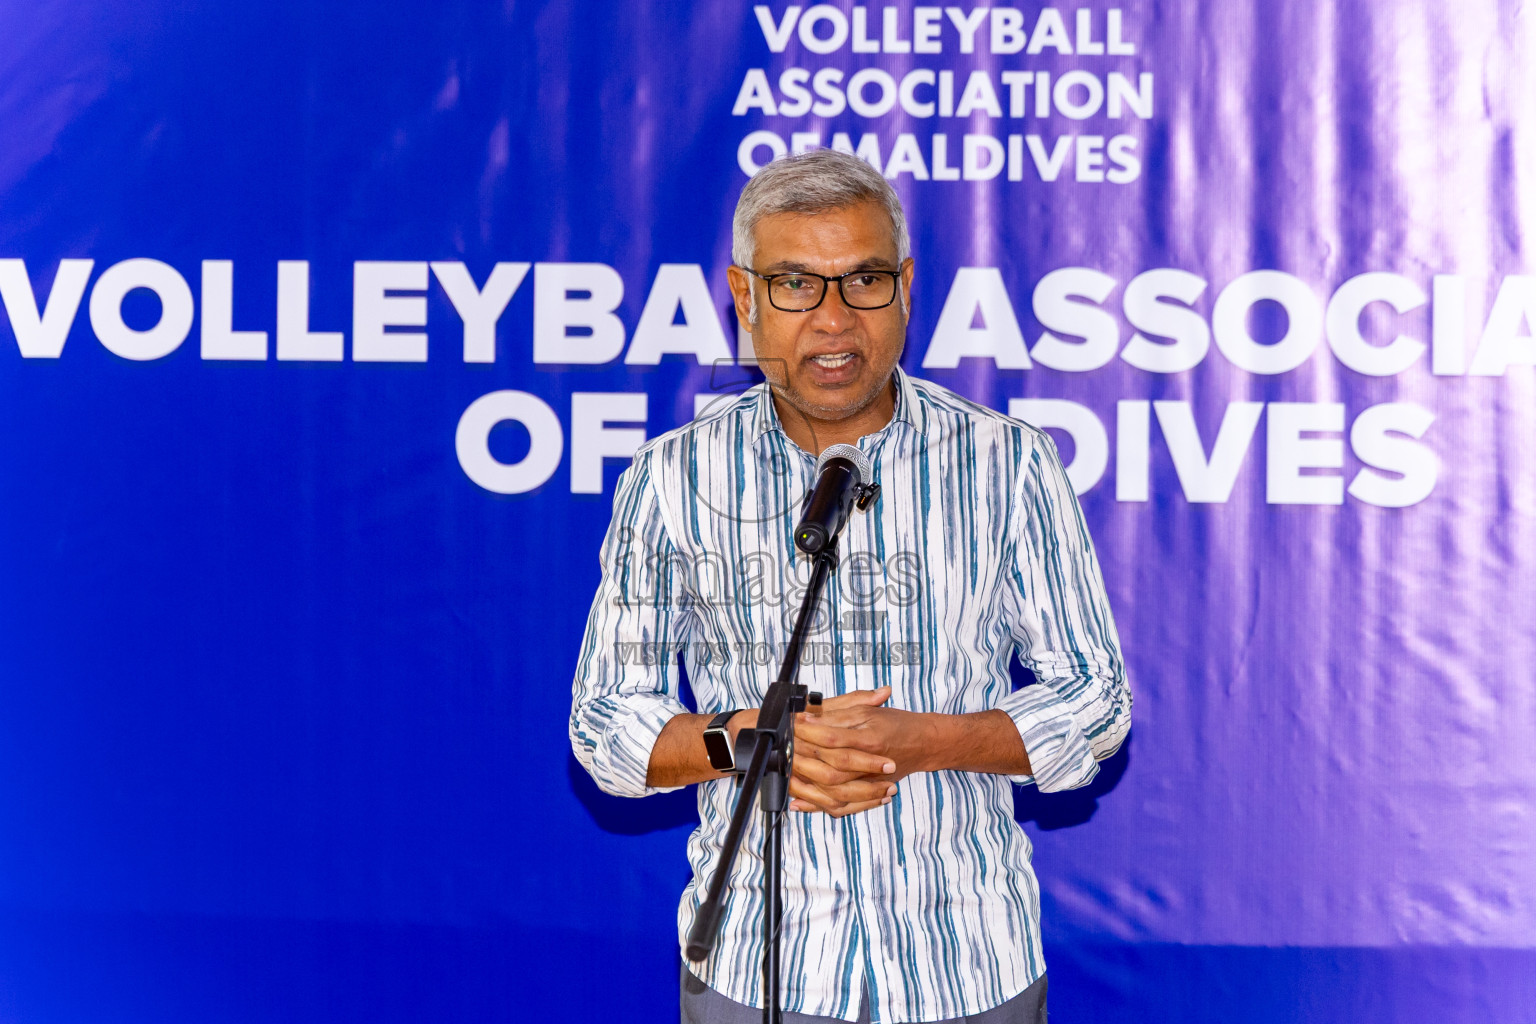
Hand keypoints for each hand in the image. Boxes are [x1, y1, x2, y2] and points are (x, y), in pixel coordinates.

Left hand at [788, 686, 931, 816]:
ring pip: (833, 790)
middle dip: (803, 759)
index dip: (808, 731)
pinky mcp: (868, 793)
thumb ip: (841, 711)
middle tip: (784, 750)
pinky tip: (797, 803)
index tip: (791, 724)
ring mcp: (869, 782)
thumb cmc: (897, 724)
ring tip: (785, 776)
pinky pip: (841, 806)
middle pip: (829, 768)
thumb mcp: (869, 710)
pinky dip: (818, 806)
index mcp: (869, 738)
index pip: (831, 737)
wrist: (926, 743)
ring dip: (806, 785)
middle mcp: (869, 763)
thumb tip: (810, 714)